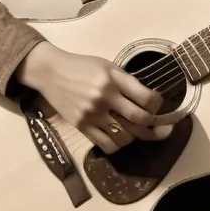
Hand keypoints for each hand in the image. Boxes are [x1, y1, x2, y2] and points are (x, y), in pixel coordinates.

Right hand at [16, 41, 173, 153]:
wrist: (51, 72)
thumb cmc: (82, 66)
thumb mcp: (107, 65)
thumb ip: (126, 81)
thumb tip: (149, 99)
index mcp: (113, 79)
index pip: (147, 98)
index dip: (158, 104)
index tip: (157, 103)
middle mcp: (104, 97)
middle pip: (140, 119)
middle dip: (152, 123)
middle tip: (154, 122)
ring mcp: (92, 114)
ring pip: (126, 136)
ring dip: (136, 135)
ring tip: (136, 130)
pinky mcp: (82, 126)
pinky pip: (107, 145)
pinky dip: (118, 145)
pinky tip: (120, 138)